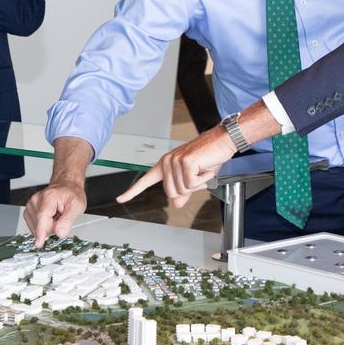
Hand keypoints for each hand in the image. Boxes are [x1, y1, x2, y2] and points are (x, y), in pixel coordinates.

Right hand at [23, 137, 92, 248]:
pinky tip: (50, 217)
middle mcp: (36, 200)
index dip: (41, 232)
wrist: (66, 186)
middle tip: (61, 216)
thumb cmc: (71, 193)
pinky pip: (35, 226)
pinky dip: (44, 225)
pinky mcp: (29, 211)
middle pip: (41, 226)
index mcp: (48, 198)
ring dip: (48, 226)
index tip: (39, 243)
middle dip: (52, 227)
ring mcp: (31, 206)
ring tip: (56, 215)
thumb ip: (68, 220)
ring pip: (37, 228)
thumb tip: (60, 233)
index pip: (42, 218)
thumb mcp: (77, 206)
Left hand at [117, 126, 236, 207]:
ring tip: (203, 169)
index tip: (120, 199)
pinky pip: (192, 184)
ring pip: (183, 190)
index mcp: (165, 165)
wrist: (223, 141)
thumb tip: (176, 204)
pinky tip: (206, 168)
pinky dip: (203, 180)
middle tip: (199, 176)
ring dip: (198, 184)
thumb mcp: (195, 177)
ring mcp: (175, 161)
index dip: (132, 191)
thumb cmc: (210, 156)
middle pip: (172, 193)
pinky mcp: (185, 162)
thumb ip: (184, 191)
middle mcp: (167, 162)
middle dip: (189, 189)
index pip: (145, 181)